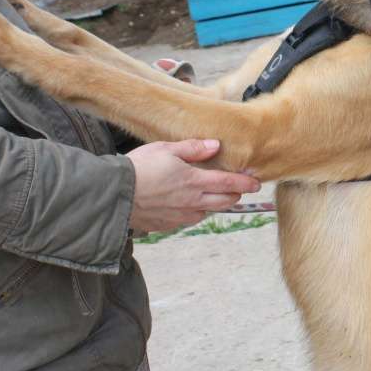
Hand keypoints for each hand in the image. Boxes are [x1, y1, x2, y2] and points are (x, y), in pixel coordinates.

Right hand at [126, 140, 259, 232]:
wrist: (114, 196)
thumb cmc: (139, 168)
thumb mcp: (166, 149)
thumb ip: (192, 148)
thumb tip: (215, 146)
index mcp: (194, 181)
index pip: (228, 183)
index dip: (245, 183)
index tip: (256, 182)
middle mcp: (191, 201)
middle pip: (224, 201)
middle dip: (235, 195)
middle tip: (240, 189)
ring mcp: (180, 216)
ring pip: (207, 212)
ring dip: (216, 205)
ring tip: (217, 197)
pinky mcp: (167, 225)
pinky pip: (188, 220)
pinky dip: (195, 212)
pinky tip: (190, 206)